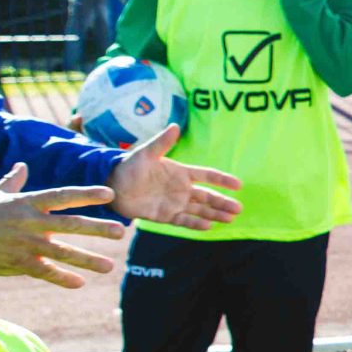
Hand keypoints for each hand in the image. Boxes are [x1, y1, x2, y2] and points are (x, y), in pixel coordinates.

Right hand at [0, 163, 125, 286]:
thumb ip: (13, 182)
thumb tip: (23, 166)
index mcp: (27, 203)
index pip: (63, 196)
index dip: (86, 194)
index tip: (110, 194)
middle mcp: (30, 223)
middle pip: (70, 224)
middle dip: (96, 228)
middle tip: (120, 231)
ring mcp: (25, 245)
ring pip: (62, 252)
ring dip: (87, 260)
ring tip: (109, 266)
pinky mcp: (18, 264)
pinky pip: (45, 272)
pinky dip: (62, 278)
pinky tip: (79, 283)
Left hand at [106, 125, 241, 230]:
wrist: (112, 185)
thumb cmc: (129, 166)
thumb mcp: (146, 153)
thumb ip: (162, 142)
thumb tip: (175, 126)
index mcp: (180, 172)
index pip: (207, 176)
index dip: (222, 180)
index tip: (238, 184)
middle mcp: (181, 189)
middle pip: (207, 196)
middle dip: (223, 202)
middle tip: (239, 208)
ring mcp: (174, 203)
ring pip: (200, 210)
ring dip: (215, 214)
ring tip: (230, 219)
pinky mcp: (165, 216)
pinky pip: (184, 221)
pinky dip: (196, 224)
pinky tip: (209, 226)